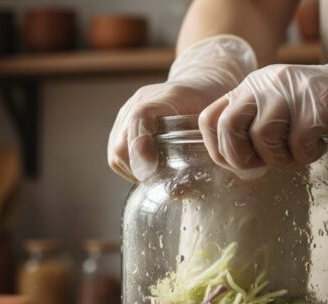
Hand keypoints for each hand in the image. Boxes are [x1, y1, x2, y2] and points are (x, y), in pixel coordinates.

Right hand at [107, 36, 256, 182]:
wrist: (200, 86)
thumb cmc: (210, 108)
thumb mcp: (210, 126)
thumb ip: (198, 153)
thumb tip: (176, 192)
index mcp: (164, 97)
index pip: (139, 118)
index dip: (141, 146)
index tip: (151, 169)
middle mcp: (138, 103)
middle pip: (122, 143)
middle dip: (139, 169)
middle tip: (160, 180)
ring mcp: (126, 114)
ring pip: (116, 153)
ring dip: (133, 170)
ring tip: (155, 175)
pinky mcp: (121, 126)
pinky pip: (116, 154)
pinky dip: (130, 167)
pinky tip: (149, 168)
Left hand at [199, 34, 327, 172]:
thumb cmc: (320, 110)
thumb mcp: (279, 109)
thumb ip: (253, 126)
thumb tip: (232, 165)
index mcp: (251, 86)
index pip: (210, 118)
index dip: (218, 149)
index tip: (238, 164)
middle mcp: (266, 84)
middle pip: (229, 128)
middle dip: (242, 158)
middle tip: (265, 165)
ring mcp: (292, 93)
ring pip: (263, 138)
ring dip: (280, 158)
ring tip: (298, 152)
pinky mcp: (319, 106)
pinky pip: (298, 145)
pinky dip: (307, 155)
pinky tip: (319, 146)